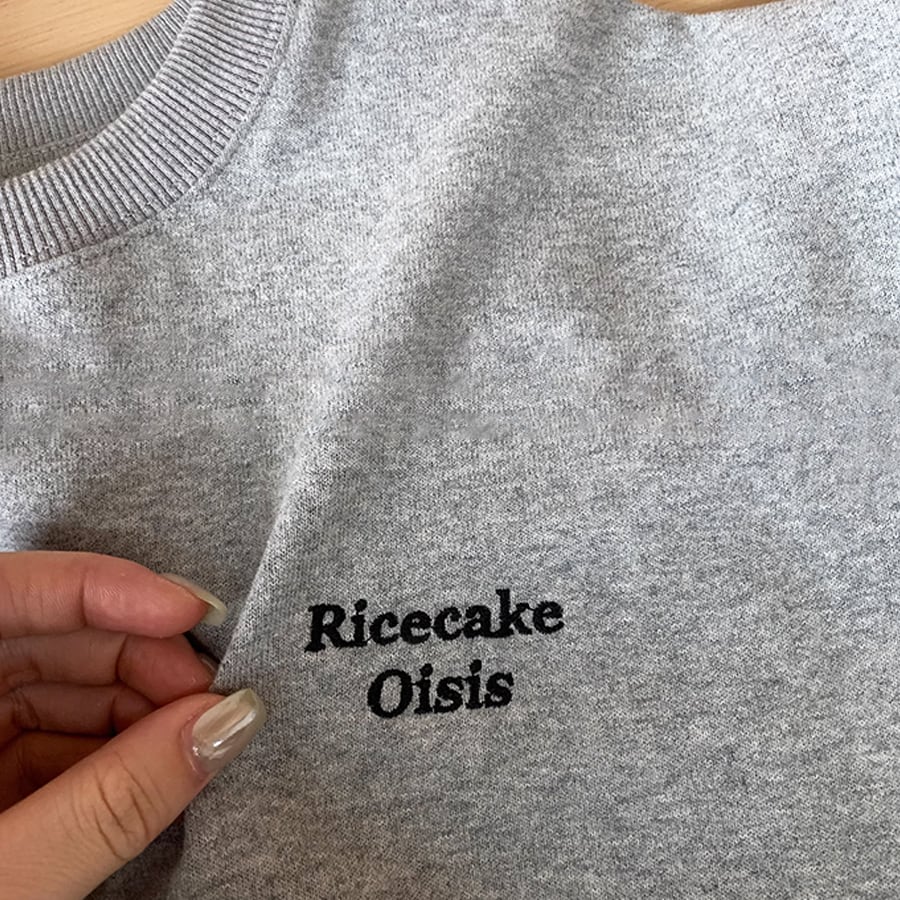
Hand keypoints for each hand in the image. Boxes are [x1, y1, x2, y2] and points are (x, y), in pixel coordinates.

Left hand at [0, 551, 266, 898]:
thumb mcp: (6, 882)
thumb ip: (115, 800)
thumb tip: (227, 722)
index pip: (10, 592)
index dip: (106, 588)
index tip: (191, 613)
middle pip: (50, 634)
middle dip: (142, 658)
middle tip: (212, 699)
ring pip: (62, 683)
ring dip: (140, 705)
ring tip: (194, 740)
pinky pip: (57, 734)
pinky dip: (117, 747)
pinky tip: (154, 770)